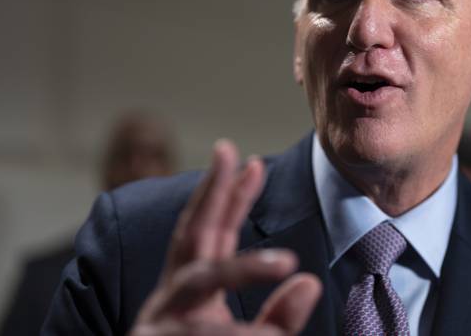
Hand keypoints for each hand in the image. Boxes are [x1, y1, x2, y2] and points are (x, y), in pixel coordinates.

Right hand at [130, 140, 321, 334]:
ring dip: (242, 269)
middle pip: (191, 236)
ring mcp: (160, 323)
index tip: (254, 161)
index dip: (230, 196)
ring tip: (288, 265)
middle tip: (231, 152)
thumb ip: (277, 317)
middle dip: (211, 194)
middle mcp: (171, 299)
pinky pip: (203, 333)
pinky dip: (238, 334)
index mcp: (191, 291)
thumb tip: (311, 283)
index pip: (212, 233)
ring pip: (197, 283)